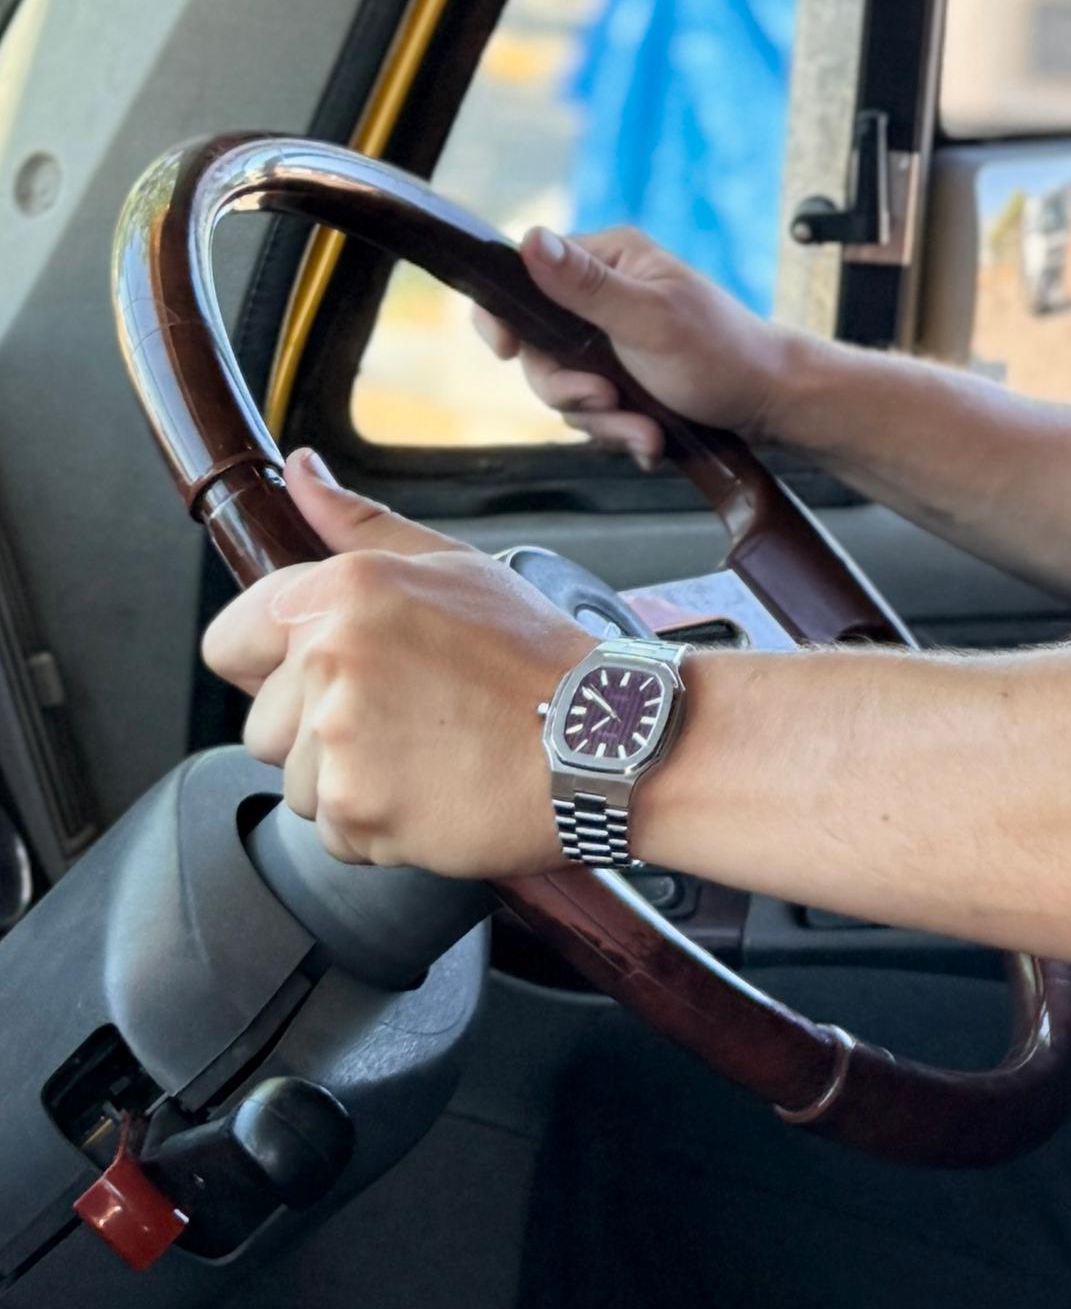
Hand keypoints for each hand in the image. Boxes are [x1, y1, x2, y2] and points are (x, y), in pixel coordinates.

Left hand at [201, 458, 591, 873]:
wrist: (604, 740)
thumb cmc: (536, 656)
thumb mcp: (452, 565)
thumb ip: (358, 524)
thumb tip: (299, 472)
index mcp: (344, 588)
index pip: (227, 641)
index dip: (266, 671)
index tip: (317, 684)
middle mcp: (330, 655)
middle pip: (260, 728)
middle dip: (316, 738)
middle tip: (405, 725)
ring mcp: (339, 734)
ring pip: (296, 787)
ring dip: (351, 787)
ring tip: (429, 760)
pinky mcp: (357, 806)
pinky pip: (337, 836)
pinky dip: (381, 830)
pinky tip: (436, 795)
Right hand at [473, 221, 804, 464]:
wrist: (770, 404)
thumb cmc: (721, 352)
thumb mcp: (649, 318)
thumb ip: (586, 285)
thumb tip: (531, 239)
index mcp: (609, 258)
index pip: (526, 277)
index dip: (505, 317)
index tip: (505, 352)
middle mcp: (604, 295)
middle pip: (538, 348)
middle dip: (571, 389)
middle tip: (609, 400)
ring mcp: (611, 342)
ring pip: (565, 389)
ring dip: (603, 420)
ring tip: (647, 427)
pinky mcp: (622, 380)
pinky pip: (592, 413)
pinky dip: (619, 431)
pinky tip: (651, 437)